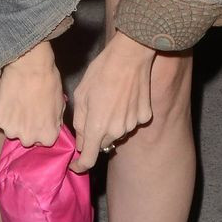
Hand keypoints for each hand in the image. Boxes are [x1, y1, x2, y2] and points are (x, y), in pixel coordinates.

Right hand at [0, 41, 66, 148]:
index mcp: (47, 136)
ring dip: (10, 119)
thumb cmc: (49, 82)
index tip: (37, 115)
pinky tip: (5, 97)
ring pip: (9, 128)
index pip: (42, 139)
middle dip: (24, 126)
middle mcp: (28, 138)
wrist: (30, 67)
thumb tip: (50, 125)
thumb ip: (54, 121)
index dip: (39, 126)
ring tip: (14, 101)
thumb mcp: (60, 105)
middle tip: (24, 108)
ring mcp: (10, 130)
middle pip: (24, 137)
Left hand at [68, 32, 154, 172]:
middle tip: (94, 112)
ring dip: (113, 124)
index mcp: (96, 127)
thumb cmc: (101, 72)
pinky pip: (133, 122)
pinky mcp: (145, 116)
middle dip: (96, 134)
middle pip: (103, 142)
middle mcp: (116, 130)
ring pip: (118, 132)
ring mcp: (133, 124)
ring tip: (111, 100)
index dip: (80, 165)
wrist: (130, 57)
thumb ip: (80, 122)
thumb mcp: (81, 95)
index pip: (88, 159)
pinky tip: (126, 97)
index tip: (76, 165)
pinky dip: (128, 115)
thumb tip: (82, 141)